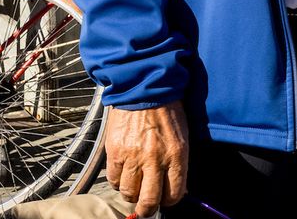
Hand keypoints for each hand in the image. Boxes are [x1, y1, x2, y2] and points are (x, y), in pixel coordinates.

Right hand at [104, 101, 188, 216]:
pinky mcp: (115, 153)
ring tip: (135, 184)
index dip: (170, 201)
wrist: (144, 89)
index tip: (166, 199)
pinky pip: (114, 180)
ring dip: (132, 193)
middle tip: (146, 207)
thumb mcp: (182, 134)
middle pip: (149, 202)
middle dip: (148, 209)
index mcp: (176, 153)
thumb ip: (178, 162)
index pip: (174, 194)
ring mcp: (133, 157)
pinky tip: (124, 172)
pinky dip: (118, 181)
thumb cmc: (167, 110)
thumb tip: (177, 188)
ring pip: (129, 194)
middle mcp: (155, 158)